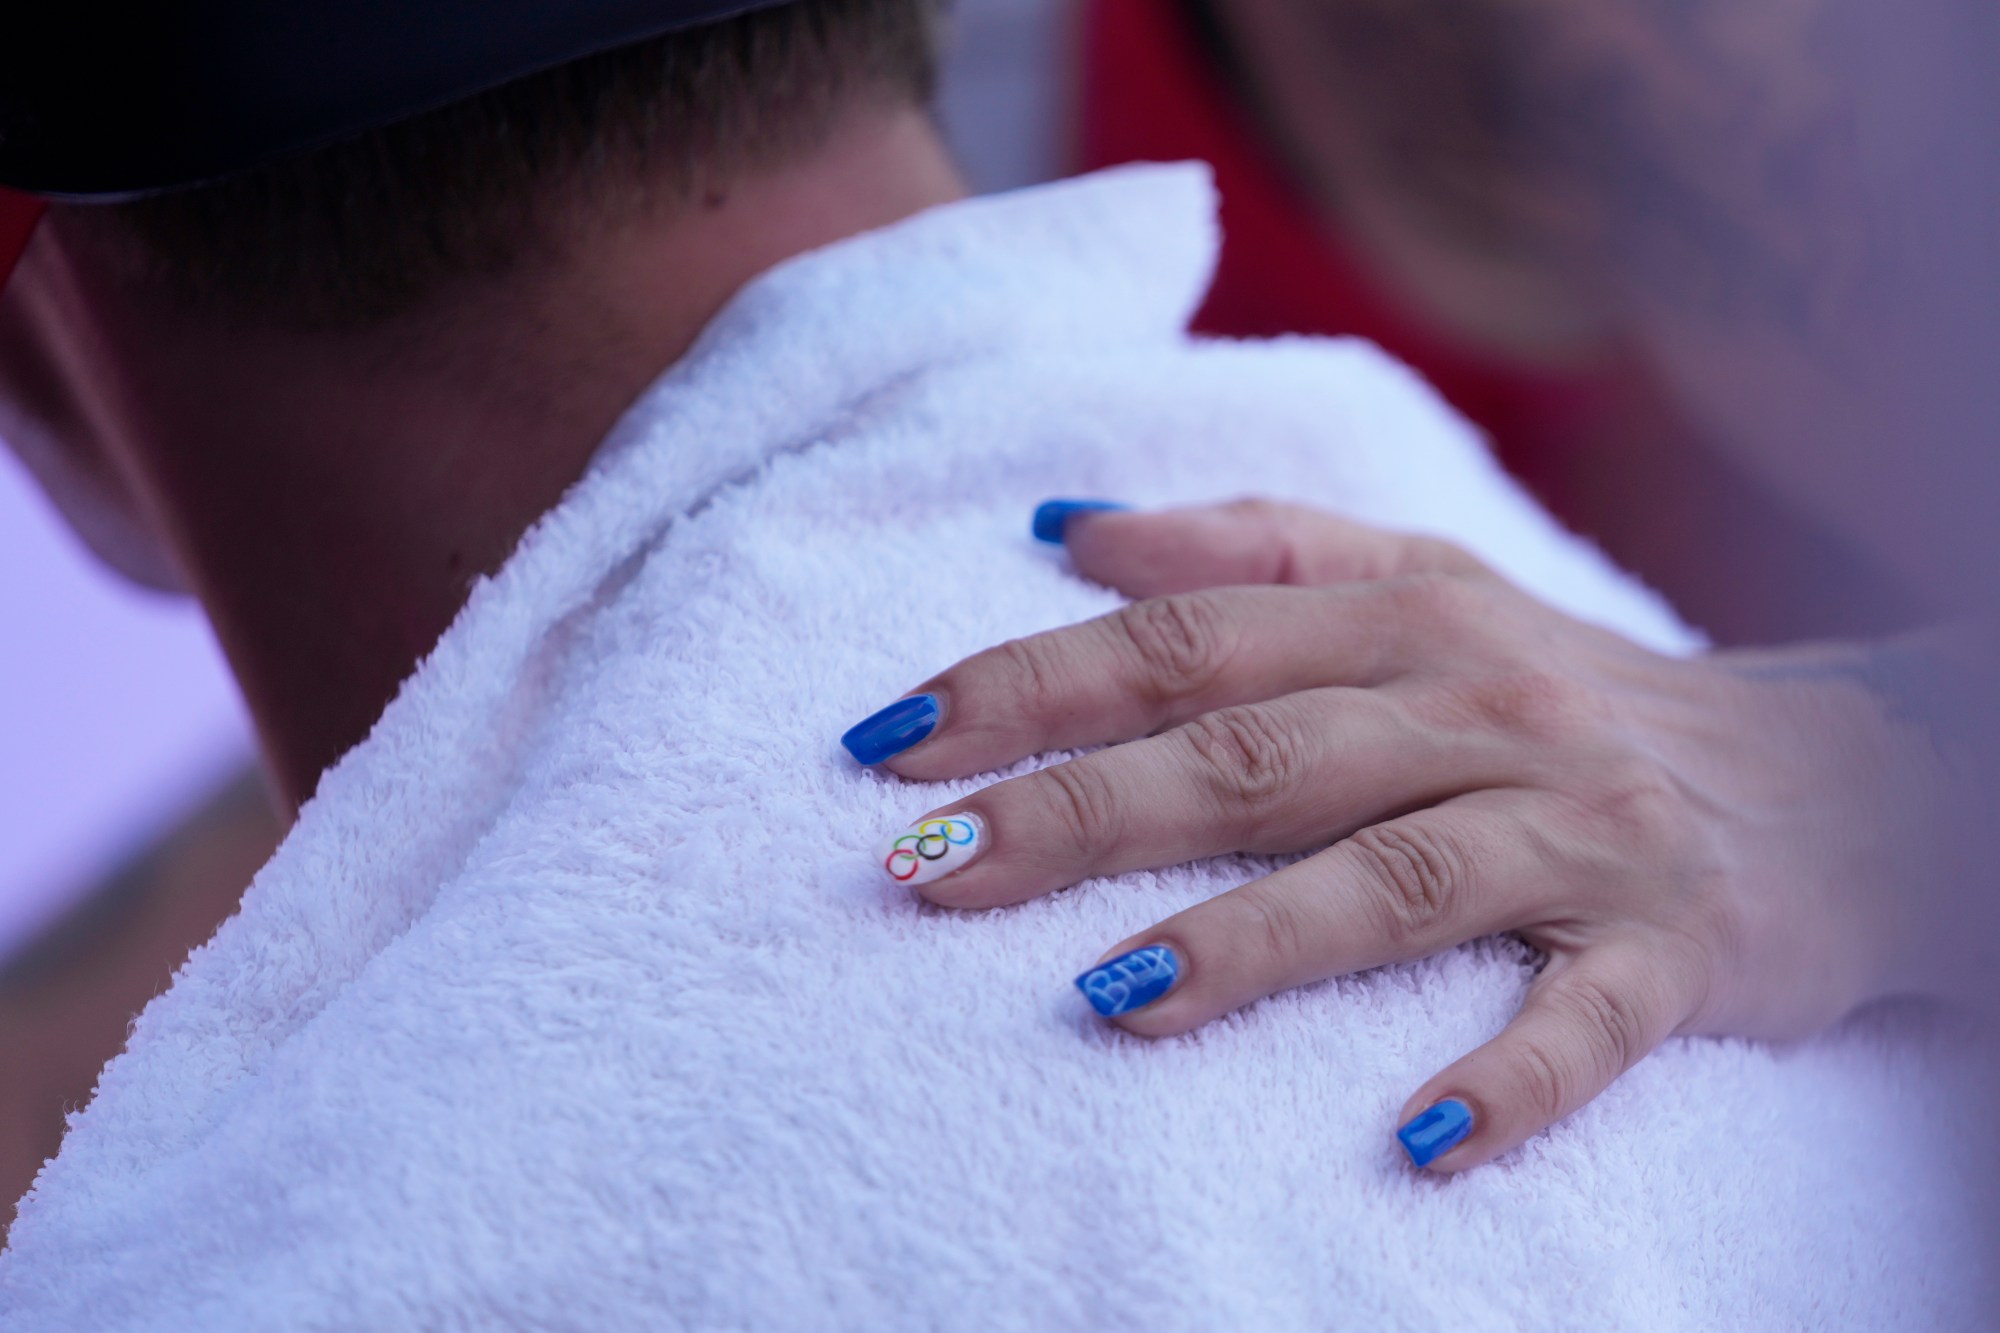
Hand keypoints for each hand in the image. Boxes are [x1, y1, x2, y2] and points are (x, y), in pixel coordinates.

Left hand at [847, 499, 1961, 1169]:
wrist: (1842, 772)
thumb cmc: (1572, 688)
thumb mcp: (1424, 582)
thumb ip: (1251, 545)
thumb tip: (1066, 530)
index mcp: (1400, 614)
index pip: (1185, 635)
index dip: (1031, 680)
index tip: (890, 738)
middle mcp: (1478, 704)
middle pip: (1255, 752)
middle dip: (1081, 812)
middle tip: (926, 873)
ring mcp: (1578, 827)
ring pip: (1396, 877)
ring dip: (1253, 941)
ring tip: (1109, 1000)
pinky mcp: (1672, 945)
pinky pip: (1584, 1021)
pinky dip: (1506, 1081)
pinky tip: (1413, 1148)